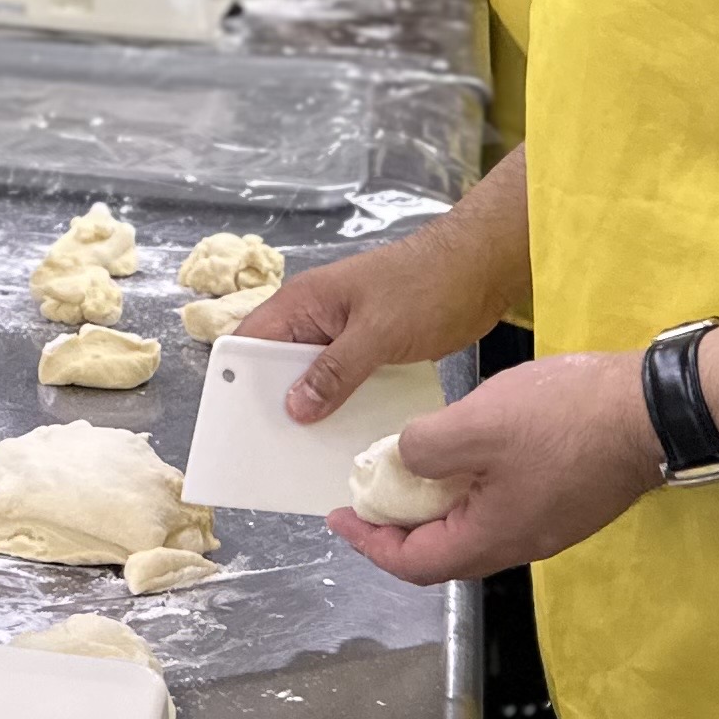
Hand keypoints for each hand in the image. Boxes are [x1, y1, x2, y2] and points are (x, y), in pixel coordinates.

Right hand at [242, 232, 518, 430]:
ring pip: (313, 376)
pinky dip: (342, 403)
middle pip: (277, 364)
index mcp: (303, 302)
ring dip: (312, 407)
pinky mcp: (371, 347)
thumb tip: (294, 408)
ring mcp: (343, 333)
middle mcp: (315, 318)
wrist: (482, 268)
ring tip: (306, 450)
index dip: (236, 377)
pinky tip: (346, 434)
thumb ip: (334, 371)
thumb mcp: (377, 333)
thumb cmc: (426, 288)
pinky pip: (344, 380)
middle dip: (274, 402)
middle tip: (271, 448)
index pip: (250, 340)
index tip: (236, 420)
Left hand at [326, 353, 663, 585]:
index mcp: (493, 538)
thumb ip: (425, 449)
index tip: (338, 516)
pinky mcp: (568, 500)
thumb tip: (404, 462)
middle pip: (444, 553)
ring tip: (407, 470)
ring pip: (474, 529)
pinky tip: (462, 455)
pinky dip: (467, 490)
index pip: (414, 564)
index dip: (369, 543)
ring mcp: (549, 524)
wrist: (653, 409)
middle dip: (397, 527)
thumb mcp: (475, 425)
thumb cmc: (563, 419)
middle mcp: (521, 543)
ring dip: (434, 507)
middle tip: (367, 493)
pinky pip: (502, 507)